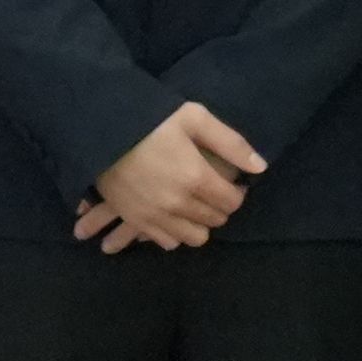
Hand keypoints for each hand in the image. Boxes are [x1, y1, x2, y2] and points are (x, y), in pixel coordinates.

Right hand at [85, 100, 264, 254]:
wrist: (101, 130)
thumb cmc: (153, 119)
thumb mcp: (196, 119)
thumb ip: (231, 144)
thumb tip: (260, 167)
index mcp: (196, 178)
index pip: (232, 202)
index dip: (237, 193)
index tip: (233, 183)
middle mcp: (177, 204)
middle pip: (215, 220)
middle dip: (220, 206)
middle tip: (214, 190)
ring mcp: (155, 216)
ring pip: (194, 238)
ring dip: (199, 223)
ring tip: (194, 203)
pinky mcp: (135, 221)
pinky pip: (166, 242)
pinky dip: (175, 232)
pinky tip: (173, 213)